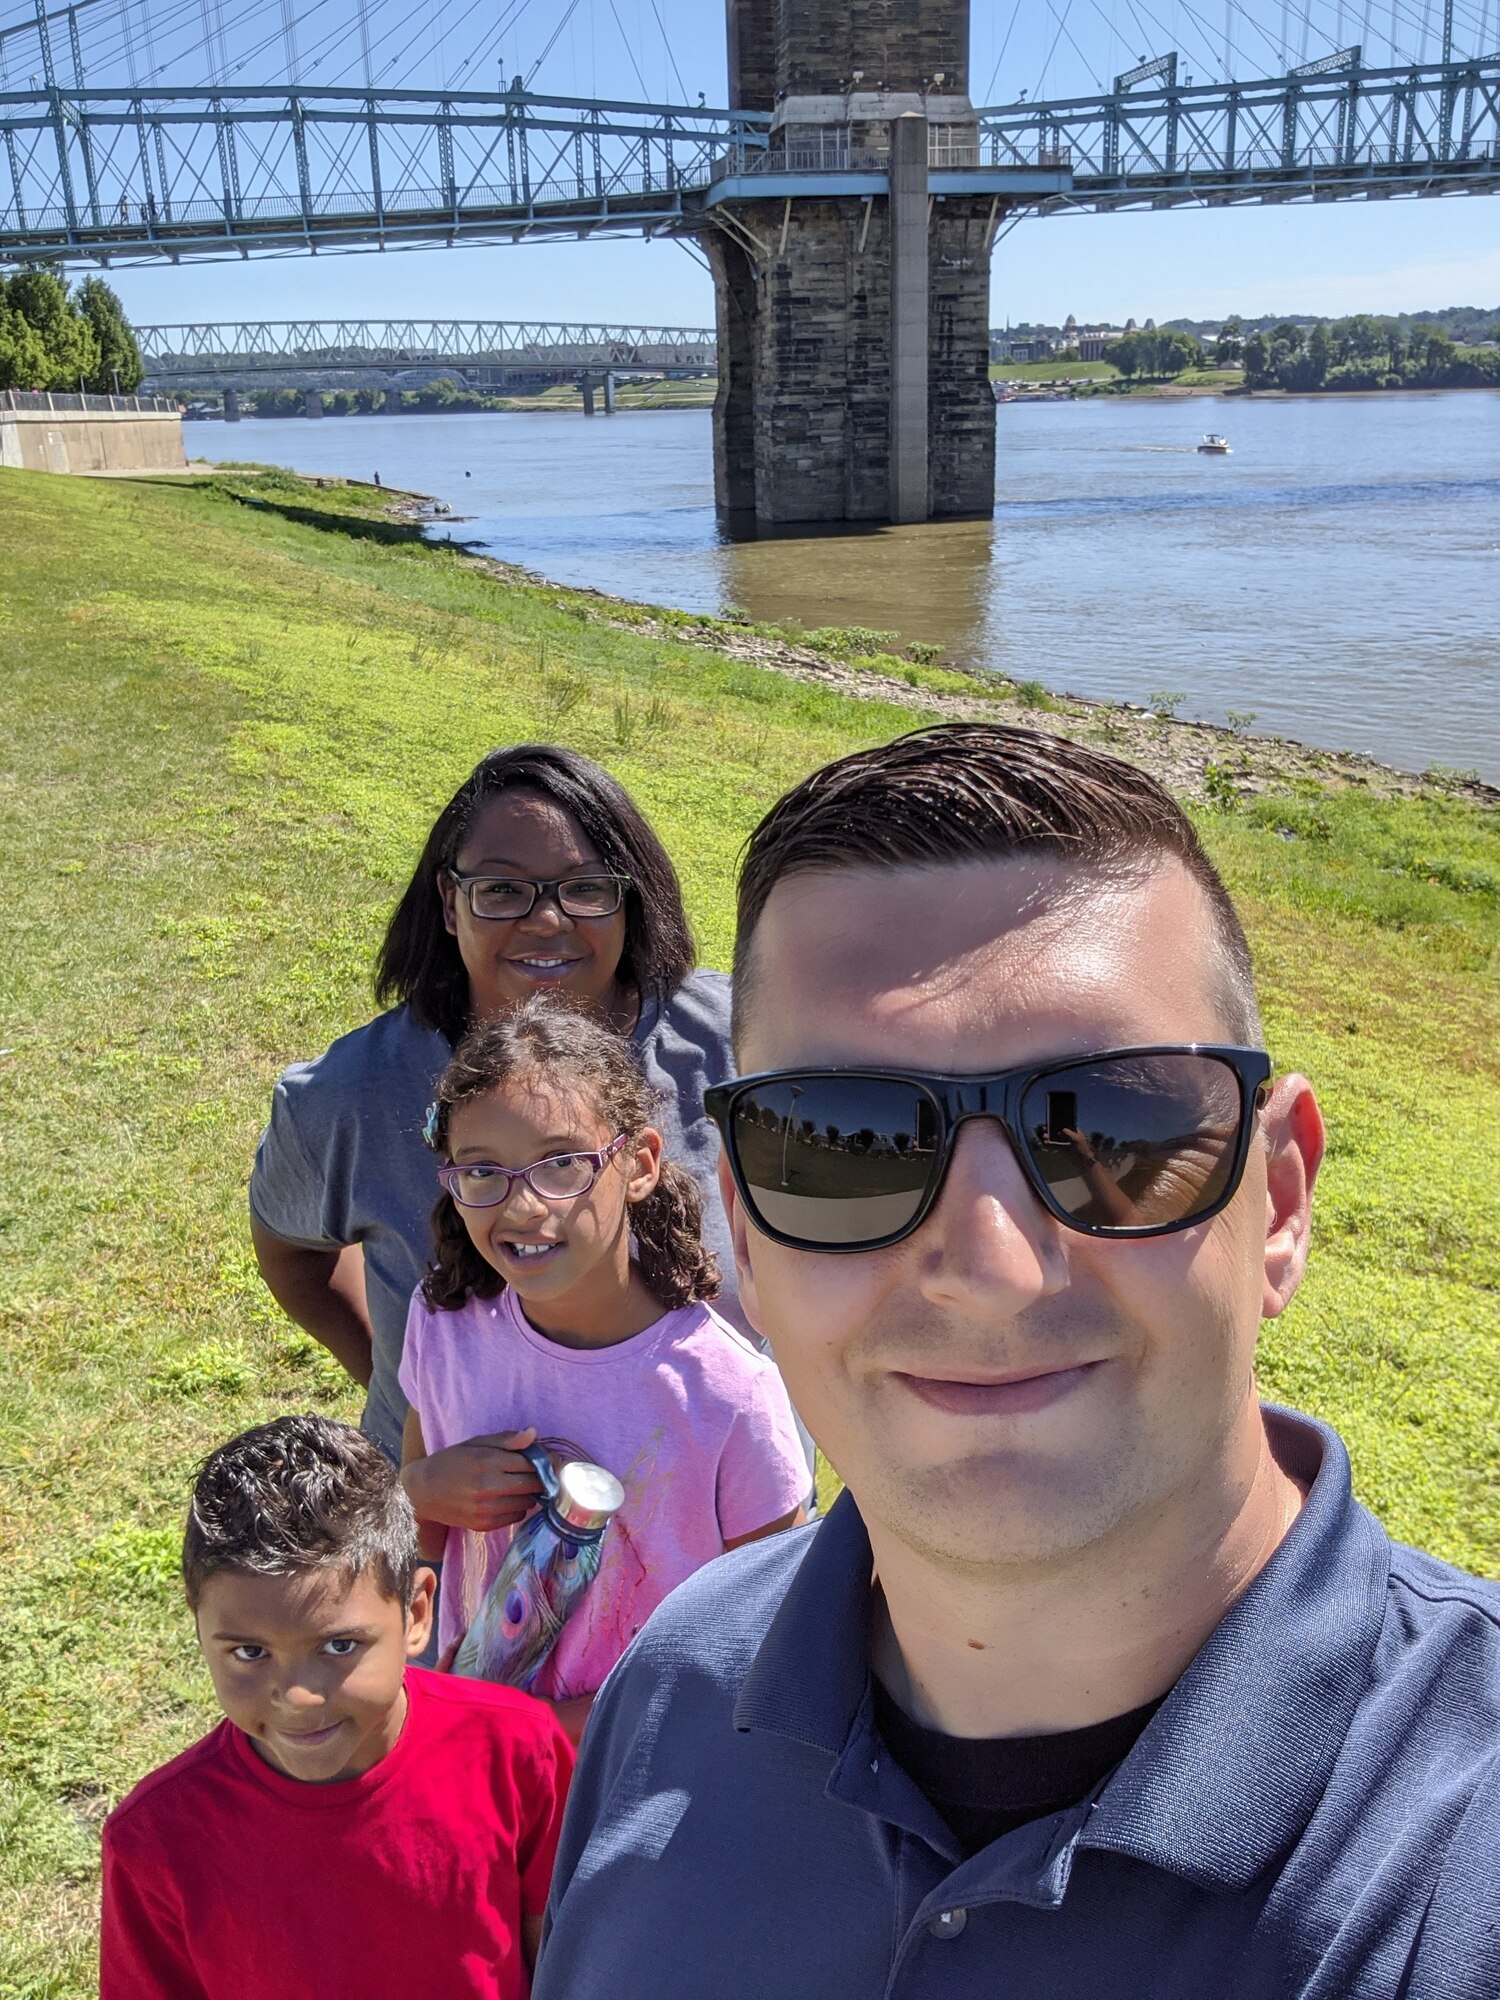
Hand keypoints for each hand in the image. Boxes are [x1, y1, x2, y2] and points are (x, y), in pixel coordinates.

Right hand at [402, 1427, 544, 1531]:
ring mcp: (487, 1508)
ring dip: (529, 1494)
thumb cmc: (451, 1462)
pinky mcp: (484, 1525)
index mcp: (487, 1461)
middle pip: (533, 1484)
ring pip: (528, 1502)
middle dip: (540, 1477)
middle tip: (536, 1473)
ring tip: (518, 1485)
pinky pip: (516, 1516)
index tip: (546, 1459)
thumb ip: (506, 1439)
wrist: (422, 1493)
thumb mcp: (476, 1443)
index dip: (543, 1460)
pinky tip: (506, 1499)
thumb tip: (534, 1434)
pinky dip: (517, 1508)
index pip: (530, 1462)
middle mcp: (488, 1486)